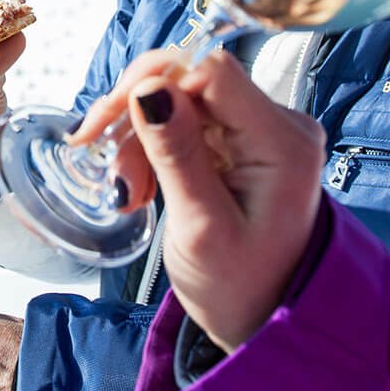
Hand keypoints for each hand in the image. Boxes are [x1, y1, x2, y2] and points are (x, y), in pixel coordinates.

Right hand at [73, 47, 327, 351]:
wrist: (264, 321)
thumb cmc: (239, 287)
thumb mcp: (201, 226)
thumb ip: (175, 152)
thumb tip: (148, 86)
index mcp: (282, 141)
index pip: (210, 70)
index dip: (153, 82)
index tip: (108, 122)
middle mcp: (279, 125)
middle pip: (191, 82)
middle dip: (139, 118)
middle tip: (110, 171)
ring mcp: (261, 133)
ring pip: (180, 102)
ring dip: (141, 140)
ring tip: (129, 195)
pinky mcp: (243, 145)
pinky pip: (186, 124)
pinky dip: (154, 151)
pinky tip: (142, 189)